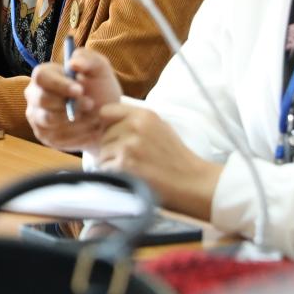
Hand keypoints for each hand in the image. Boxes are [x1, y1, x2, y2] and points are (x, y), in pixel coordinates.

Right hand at [24, 47, 121, 151]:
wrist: (104, 116)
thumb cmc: (98, 88)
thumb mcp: (100, 70)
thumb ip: (89, 60)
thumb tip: (73, 63)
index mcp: (44, 75)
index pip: (41, 76)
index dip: (59, 84)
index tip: (80, 90)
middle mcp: (35, 96)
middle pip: (42, 99)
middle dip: (69, 104)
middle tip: (91, 104)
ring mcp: (37, 117)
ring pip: (49, 120)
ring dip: (75, 120)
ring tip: (94, 117)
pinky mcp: (44, 137)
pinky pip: (57, 137)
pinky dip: (78, 134)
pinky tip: (90, 129)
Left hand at [95, 105, 220, 220]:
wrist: (192, 182)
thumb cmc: (176, 158)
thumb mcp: (160, 127)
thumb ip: (135, 120)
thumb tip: (107, 121)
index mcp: (143, 115)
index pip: (105, 111)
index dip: (105, 125)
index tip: (112, 135)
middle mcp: (134, 127)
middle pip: (102, 135)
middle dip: (109, 148)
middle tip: (127, 159)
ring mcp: (128, 146)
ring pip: (101, 153)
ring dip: (110, 163)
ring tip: (130, 170)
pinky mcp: (124, 166)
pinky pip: (104, 169)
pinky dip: (112, 176)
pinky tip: (129, 178)